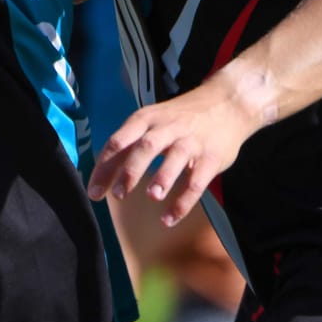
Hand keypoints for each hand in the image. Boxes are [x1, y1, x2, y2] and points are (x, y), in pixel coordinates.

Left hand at [87, 84, 269, 224]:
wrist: (227, 103)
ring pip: (175, 158)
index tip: (94, 192)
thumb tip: (102, 173)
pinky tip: (169, 218)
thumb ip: (130, 144)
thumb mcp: (153, 121)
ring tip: (152, 196)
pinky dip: (184, 201)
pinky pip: (197, 181)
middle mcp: (167, 128)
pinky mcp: (211, 157)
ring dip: (162, 178)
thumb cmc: (181, 118)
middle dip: (131, 170)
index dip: (104, 167)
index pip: (119, 141)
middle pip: (146, 146)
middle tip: (118, 194)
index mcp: (146, 119)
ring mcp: (191, 141)